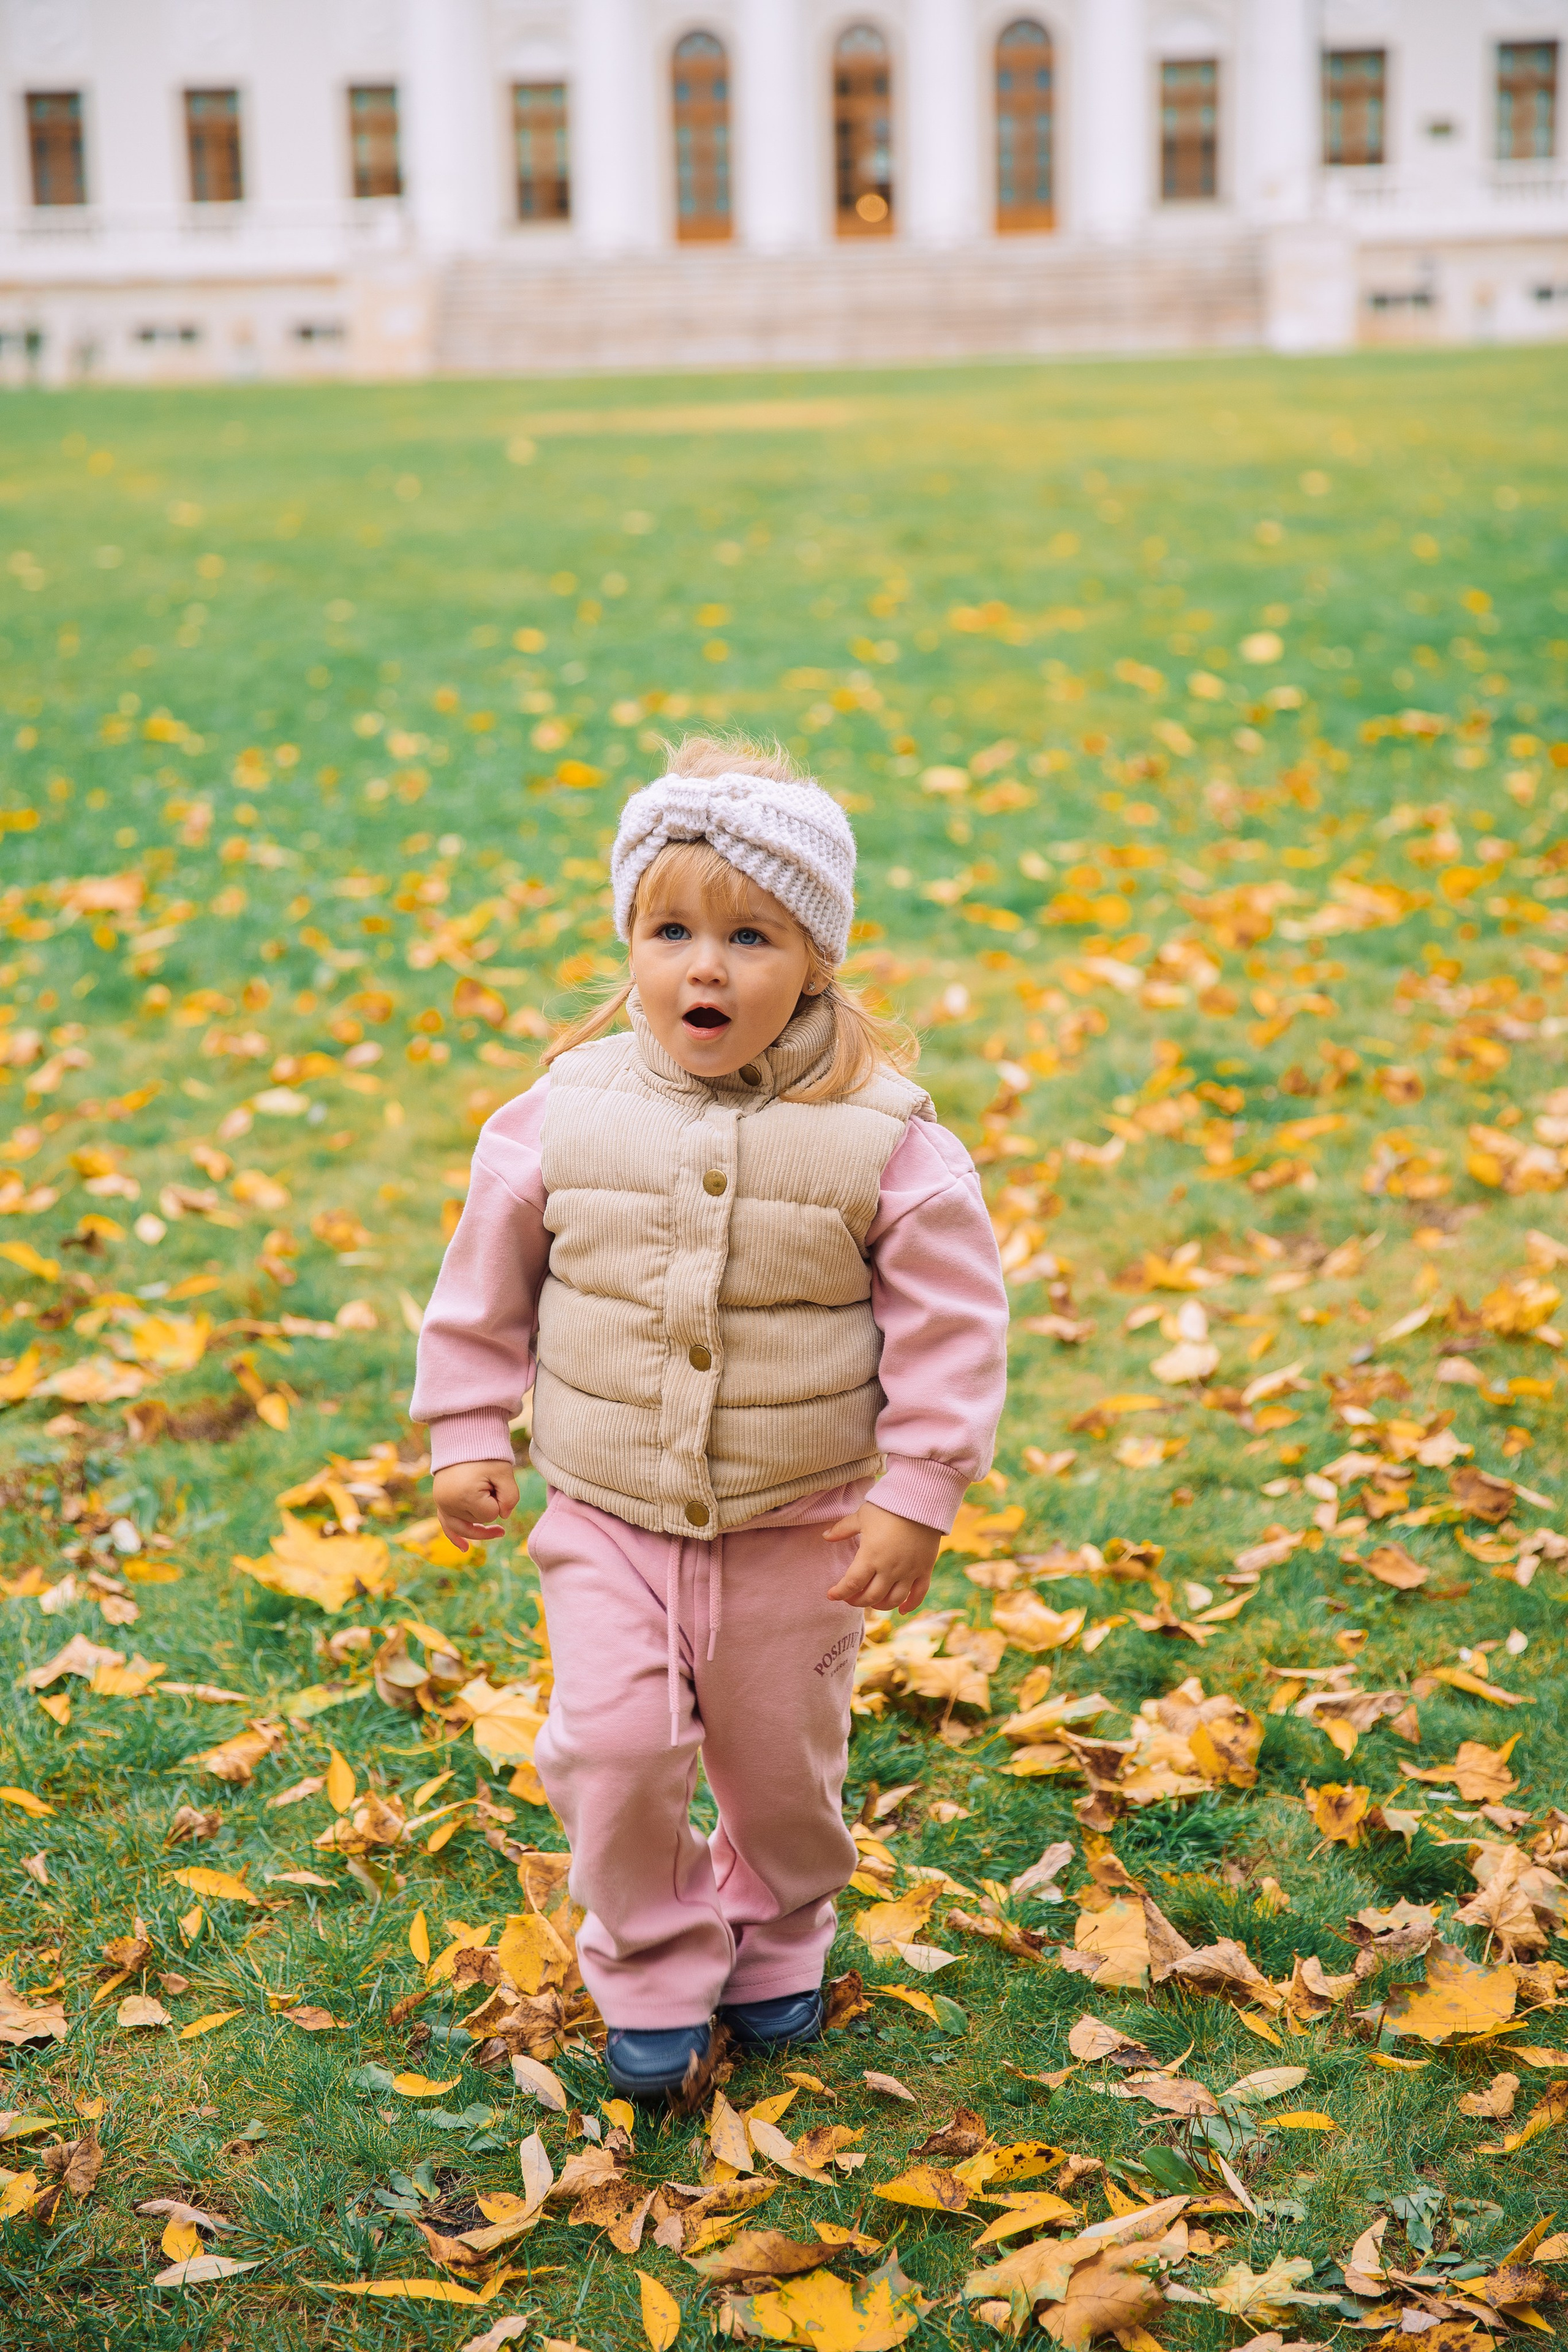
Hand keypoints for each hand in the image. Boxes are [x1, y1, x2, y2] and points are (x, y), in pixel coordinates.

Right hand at [432, 1459, 518, 1547]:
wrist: (463, 1440)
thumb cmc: (485, 1455)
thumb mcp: (504, 1472)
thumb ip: (511, 1497)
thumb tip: (504, 1517)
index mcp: (465, 1495)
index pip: (491, 1514)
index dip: (499, 1502)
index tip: (496, 1483)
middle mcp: (449, 1503)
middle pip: (478, 1521)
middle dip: (488, 1507)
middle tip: (489, 1484)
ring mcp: (442, 1504)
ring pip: (466, 1526)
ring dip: (479, 1522)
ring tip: (499, 1532)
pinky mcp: (440, 1502)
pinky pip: (446, 1526)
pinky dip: (456, 1537)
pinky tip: (465, 1549)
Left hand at [824, 1500, 940, 1614]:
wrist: (922, 1500)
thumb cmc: (888, 1507)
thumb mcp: (862, 1516)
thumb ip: (843, 1529)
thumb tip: (825, 1536)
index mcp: (871, 1556)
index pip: (852, 1584)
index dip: (840, 1592)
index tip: (831, 1595)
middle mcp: (889, 1569)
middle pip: (871, 1597)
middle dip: (857, 1601)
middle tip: (850, 1597)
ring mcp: (909, 1571)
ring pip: (893, 1600)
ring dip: (880, 1605)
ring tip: (872, 1601)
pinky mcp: (925, 1569)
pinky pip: (918, 1595)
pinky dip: (910, 1605)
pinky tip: (901, 1610)